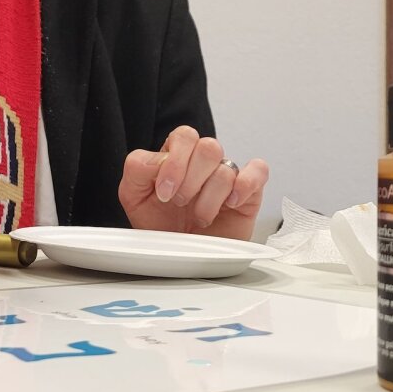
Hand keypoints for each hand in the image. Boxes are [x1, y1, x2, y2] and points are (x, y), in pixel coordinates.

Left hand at [118, 125, 267, 238]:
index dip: (175, 163)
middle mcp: (203, 162)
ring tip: (199, 216)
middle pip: (209, 146)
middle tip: (180, 202)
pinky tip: (229, 204)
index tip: (164, 192)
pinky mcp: (249, 192)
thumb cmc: (160, 225)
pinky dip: (245, 186)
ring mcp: (227, 175)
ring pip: (226, 168)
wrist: (179, 255)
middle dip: (191, 180)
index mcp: (178, 155)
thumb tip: (161, 159)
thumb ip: (138, 167)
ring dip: (209, 198)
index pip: (184, 136)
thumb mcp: (133, 195)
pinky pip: (259, 171)